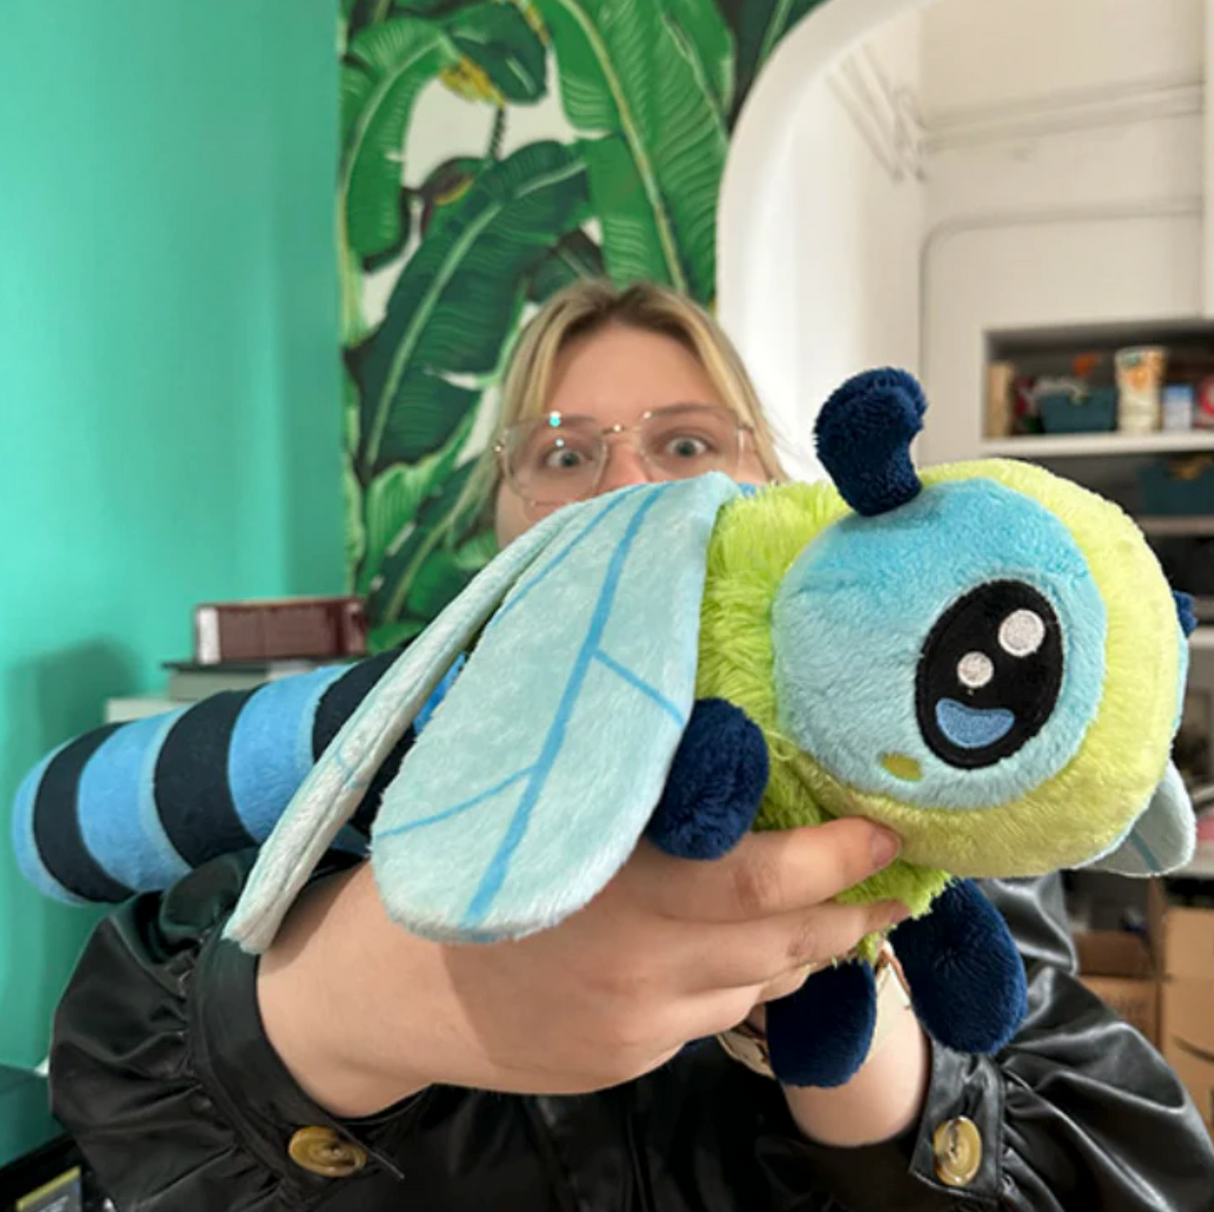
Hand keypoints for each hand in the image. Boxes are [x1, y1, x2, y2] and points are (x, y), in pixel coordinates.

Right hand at [258, 818, 904, 1115]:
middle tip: (892, 880)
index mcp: (610, 882)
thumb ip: (620, 784)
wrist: (386, 991)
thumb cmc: (455, 862)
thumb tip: (711, 734)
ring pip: (754, 987)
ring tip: (841, 916)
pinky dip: (742, 983)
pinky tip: (743, 956)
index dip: (829, 857)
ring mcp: (634, 1027)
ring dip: (803, 949)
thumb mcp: (531, 804)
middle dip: (848, 912)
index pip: (752, 878)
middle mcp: (635, 965)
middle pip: (776, 943)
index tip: (878, 829)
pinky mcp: (626, 1064)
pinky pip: (710, 1019)